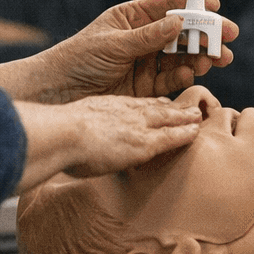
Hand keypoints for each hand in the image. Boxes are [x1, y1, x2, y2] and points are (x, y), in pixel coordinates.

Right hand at [12, 95, 205, 191]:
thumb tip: (71, 149)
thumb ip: (78, 135)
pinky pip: (172, 136)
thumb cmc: (56, 136)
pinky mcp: (146, 142)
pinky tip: (196, 132)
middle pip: (154, 107)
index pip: (132, 105)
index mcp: (106, 108)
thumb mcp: (68, 128)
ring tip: (197, 115)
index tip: (159, 104)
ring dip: (184, 116)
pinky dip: (185, 132)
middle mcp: (124, 111)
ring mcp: (137, 125)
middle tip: (186, 106)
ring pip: (168, 118)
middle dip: (171, 107)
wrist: (62, 134)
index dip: (148, 105)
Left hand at [44, 0, 239, 101]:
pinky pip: (170, 80)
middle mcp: (143, 38)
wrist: (57, 93)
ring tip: (215, 59)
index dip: (192, 3)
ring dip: (200, 56)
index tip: (214, 5)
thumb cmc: (78, 59)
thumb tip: (179, 22)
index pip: (168, 6)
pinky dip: (183, 76)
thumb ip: (147, 37)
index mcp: (132, 18)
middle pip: (182, 32)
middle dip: (206, 34)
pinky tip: (189, 73)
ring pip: (181, 56)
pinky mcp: (145, 88)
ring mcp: (146, 63)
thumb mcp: (112, 44)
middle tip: (228, 36)